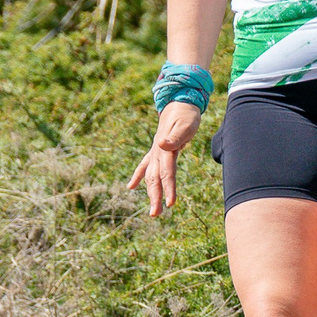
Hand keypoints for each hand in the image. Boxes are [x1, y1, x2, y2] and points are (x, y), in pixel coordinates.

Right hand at [126, 101, 203, 215]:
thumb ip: (175, 137)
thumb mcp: (185, 125)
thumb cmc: (186, 115)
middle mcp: (157, 152)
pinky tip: (130, 187)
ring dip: (150, 193)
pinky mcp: (156, 150)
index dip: (168, 188)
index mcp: (165, 149)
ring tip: (152, 211)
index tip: (170, 204)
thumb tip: (162, 146)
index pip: (167, 173)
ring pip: (150, 176)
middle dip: (155, 197)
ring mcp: (155, 151)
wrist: (179, 102)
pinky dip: (138, 176)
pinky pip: (145, 165)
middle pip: (155, 179)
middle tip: (155, 215)